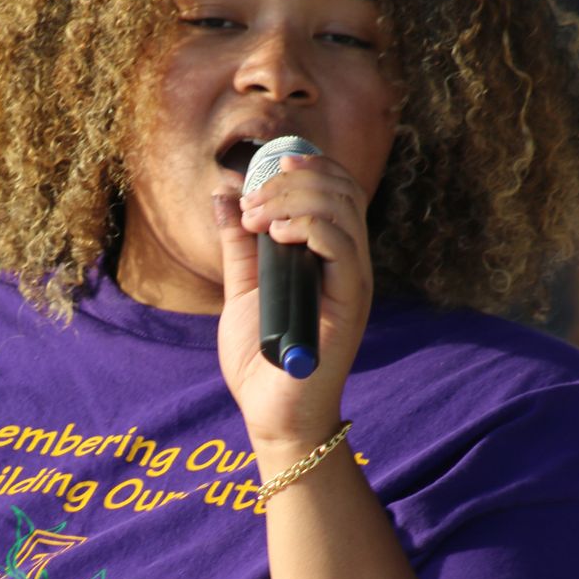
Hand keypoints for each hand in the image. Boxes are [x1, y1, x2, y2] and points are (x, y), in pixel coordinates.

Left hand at [213, 152, 372, 459]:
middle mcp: (349, 264)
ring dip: (292, 199)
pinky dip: (309, 227)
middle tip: (250, 202)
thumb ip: (238, 244)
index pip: (337, 188)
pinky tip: (274, 236)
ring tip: (255, 219)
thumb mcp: (242, 289)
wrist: (273, 415)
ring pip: (343, 210)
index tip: (268, 163)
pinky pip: (343, 248)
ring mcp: (353, 283)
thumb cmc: (261, 360)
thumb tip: (225, 194)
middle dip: (291, 179)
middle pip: (341, 190)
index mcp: (329, 256)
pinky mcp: (350, 304)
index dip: (309, 164)